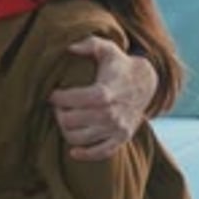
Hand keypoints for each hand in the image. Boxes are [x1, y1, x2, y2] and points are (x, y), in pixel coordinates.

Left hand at [49, 36, 157, 160]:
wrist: (145, 83)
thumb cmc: (119, 65)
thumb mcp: (107, 49)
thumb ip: (88, 44)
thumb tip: (69, 48)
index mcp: (105, 92)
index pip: (74, 100)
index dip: (58, 98)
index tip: (53, 94)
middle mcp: (111, 114)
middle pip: (72, 121)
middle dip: (59, 113)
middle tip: (58, 107)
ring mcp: (117, 129)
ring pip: (79, 138)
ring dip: (66, 130)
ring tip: (66, 118)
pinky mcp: (121, 139)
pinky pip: (99, 153)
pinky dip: (84, 154)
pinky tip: (73, 150)